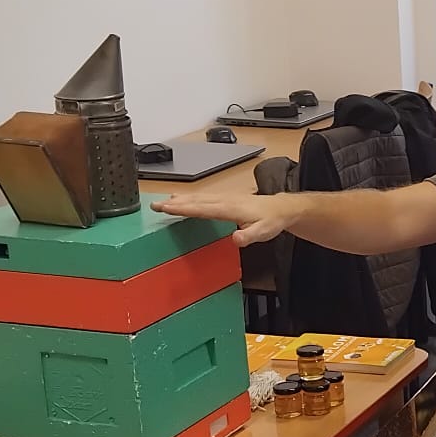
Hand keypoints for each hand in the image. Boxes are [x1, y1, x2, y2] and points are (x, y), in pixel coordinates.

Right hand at [153, 191, 295, 245]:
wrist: (280, 208)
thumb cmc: (270, 221)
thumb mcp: (263, 232)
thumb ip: (249, 236)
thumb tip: (236, 239)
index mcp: (230, 208)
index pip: (202, 209)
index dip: (184, 208)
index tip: (167, 208)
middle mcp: (224, 200)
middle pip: (196, 201)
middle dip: (174, 203)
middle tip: (155, 205)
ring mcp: (224, 198)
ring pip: (198, 198)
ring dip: (179, 199)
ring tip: (162, 202)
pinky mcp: (225, 198)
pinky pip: (203, 197)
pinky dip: (189, 198)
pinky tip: (181, 199)